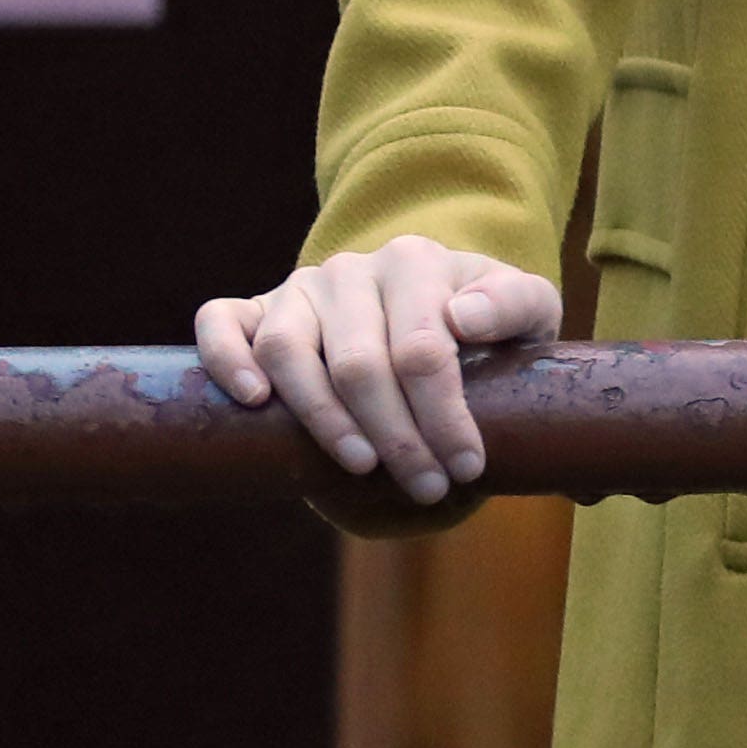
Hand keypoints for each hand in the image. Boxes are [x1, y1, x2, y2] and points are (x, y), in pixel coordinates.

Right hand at [192, 240, 558, 506]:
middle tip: (425, 485)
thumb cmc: (484, 322)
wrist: (435, 308)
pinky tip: (254, 403)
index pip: (421, 348)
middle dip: (395, 436)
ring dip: (321, 418)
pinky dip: (227, 359)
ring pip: (288, 351)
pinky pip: (220, 325)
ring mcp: (297, 290)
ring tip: (360, 465)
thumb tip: (463, 317)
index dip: (442, 415)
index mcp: (415, 262)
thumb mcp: (526, 309)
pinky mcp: (253, 311)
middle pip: (358, 362)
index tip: (465, 465)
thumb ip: (514, 305)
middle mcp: (350, 270)